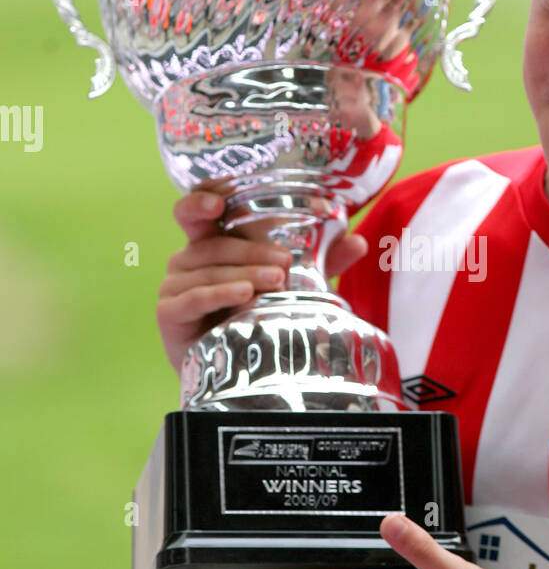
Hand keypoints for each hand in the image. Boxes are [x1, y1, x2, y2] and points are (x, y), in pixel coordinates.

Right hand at [156, 189, 368, 372]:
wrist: (231, 370)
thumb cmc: (254, 318)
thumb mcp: (292, 287)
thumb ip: (320, 263)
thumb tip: (359, 241)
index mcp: (210, 244)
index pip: (198, 211)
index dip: (203, 198)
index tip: (219, 200)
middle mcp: (187, 259)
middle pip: (213, 243)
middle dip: (250, 250)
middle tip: (284, 263)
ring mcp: (173, 285)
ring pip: (206, 270)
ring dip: (243, 273)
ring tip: (274, 281)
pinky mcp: (168, 312)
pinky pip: (192, 298)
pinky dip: (219, 294)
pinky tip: (243, 295)